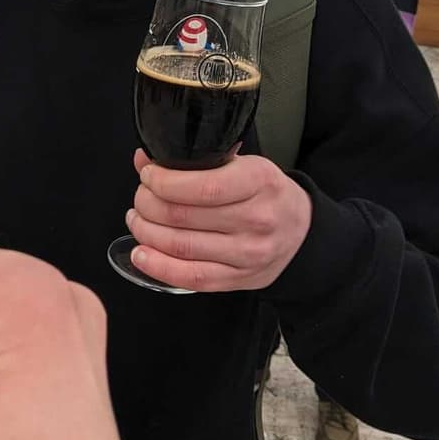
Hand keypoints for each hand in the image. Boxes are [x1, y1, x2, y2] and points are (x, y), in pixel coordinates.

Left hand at [126, 148, 312, 291]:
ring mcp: (248, 254)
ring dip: (147, 233)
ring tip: (137, 220)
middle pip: (184, 216)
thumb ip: (196, 162)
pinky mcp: (238, 280)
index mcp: (259, 182)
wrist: (301, 231)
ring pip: (182, 247)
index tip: (148, 175)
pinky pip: (192, 278)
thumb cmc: (266, 193)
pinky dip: (159, 267)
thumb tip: (144, 159)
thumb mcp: (242, 165)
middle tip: (140, 196)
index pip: (203, 186)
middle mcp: (256, 220)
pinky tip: (142, 254)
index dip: (165, 182)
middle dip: (149, 204)